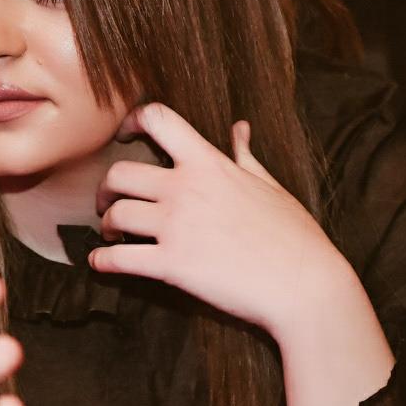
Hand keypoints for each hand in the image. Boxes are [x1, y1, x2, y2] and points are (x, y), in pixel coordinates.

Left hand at [89, 104, 350, 336]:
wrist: (305, 287)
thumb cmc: (294, 237)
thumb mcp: (271, 186)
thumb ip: (245, 156)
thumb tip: (240, 128)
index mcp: (210, 164)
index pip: (159, 119)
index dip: (133, 120)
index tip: (124, 132)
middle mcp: (186, 188)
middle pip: (120, 173)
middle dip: (106, 187)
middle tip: (107, 200)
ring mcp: (176, 226)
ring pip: (115, 213)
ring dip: (106, 224)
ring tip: (111, 233)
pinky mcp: (170, 265)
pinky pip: (118, 259)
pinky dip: (102, 261)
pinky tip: (100, 264)